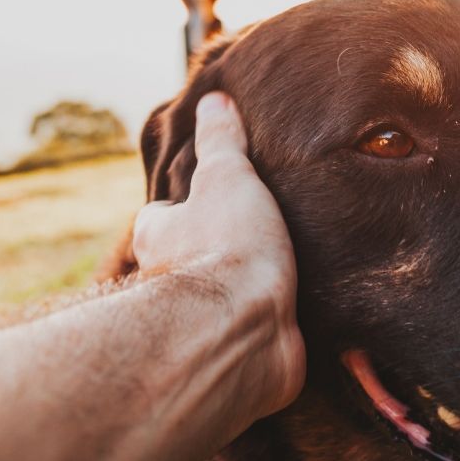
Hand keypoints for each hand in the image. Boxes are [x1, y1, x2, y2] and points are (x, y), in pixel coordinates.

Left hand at [129, 92, 305, 419]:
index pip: (162, 217)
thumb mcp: (227, 177)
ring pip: (219, 306)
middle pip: (186, 264)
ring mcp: (205, 326)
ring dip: (244, 298)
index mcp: (159, 238)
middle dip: (212, 256)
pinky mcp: (239, 361)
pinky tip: (301, 323)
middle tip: (253, 241)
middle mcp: (169, 287)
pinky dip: (272, 334)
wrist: (244, 331)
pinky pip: (256, 342)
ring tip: (287, 278)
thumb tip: (214, 99)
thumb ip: (221, 141)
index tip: (212, 200)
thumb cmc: (227, 249)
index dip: (184, 208)